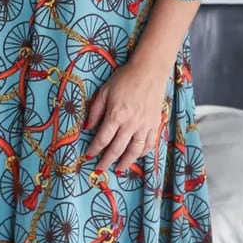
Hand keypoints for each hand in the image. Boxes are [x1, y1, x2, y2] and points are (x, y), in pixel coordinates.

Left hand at [84, 59, 168, 173]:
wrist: (149, 72)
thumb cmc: (123, 79)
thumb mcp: (104, 91)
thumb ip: (95, 110)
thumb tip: (87, 127)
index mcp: (116, 115)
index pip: (103, 138)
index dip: (95, 149)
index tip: (88, 156)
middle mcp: (131, 124)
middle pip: (117, 148)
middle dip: (107, 161)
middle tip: (99, 169)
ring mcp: (145, 126)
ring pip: (135, 151)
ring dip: (125, 162)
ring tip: (118, 170)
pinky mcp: (156, 125)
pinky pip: (150, 144)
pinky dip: (143, 153)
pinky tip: (136, 157)